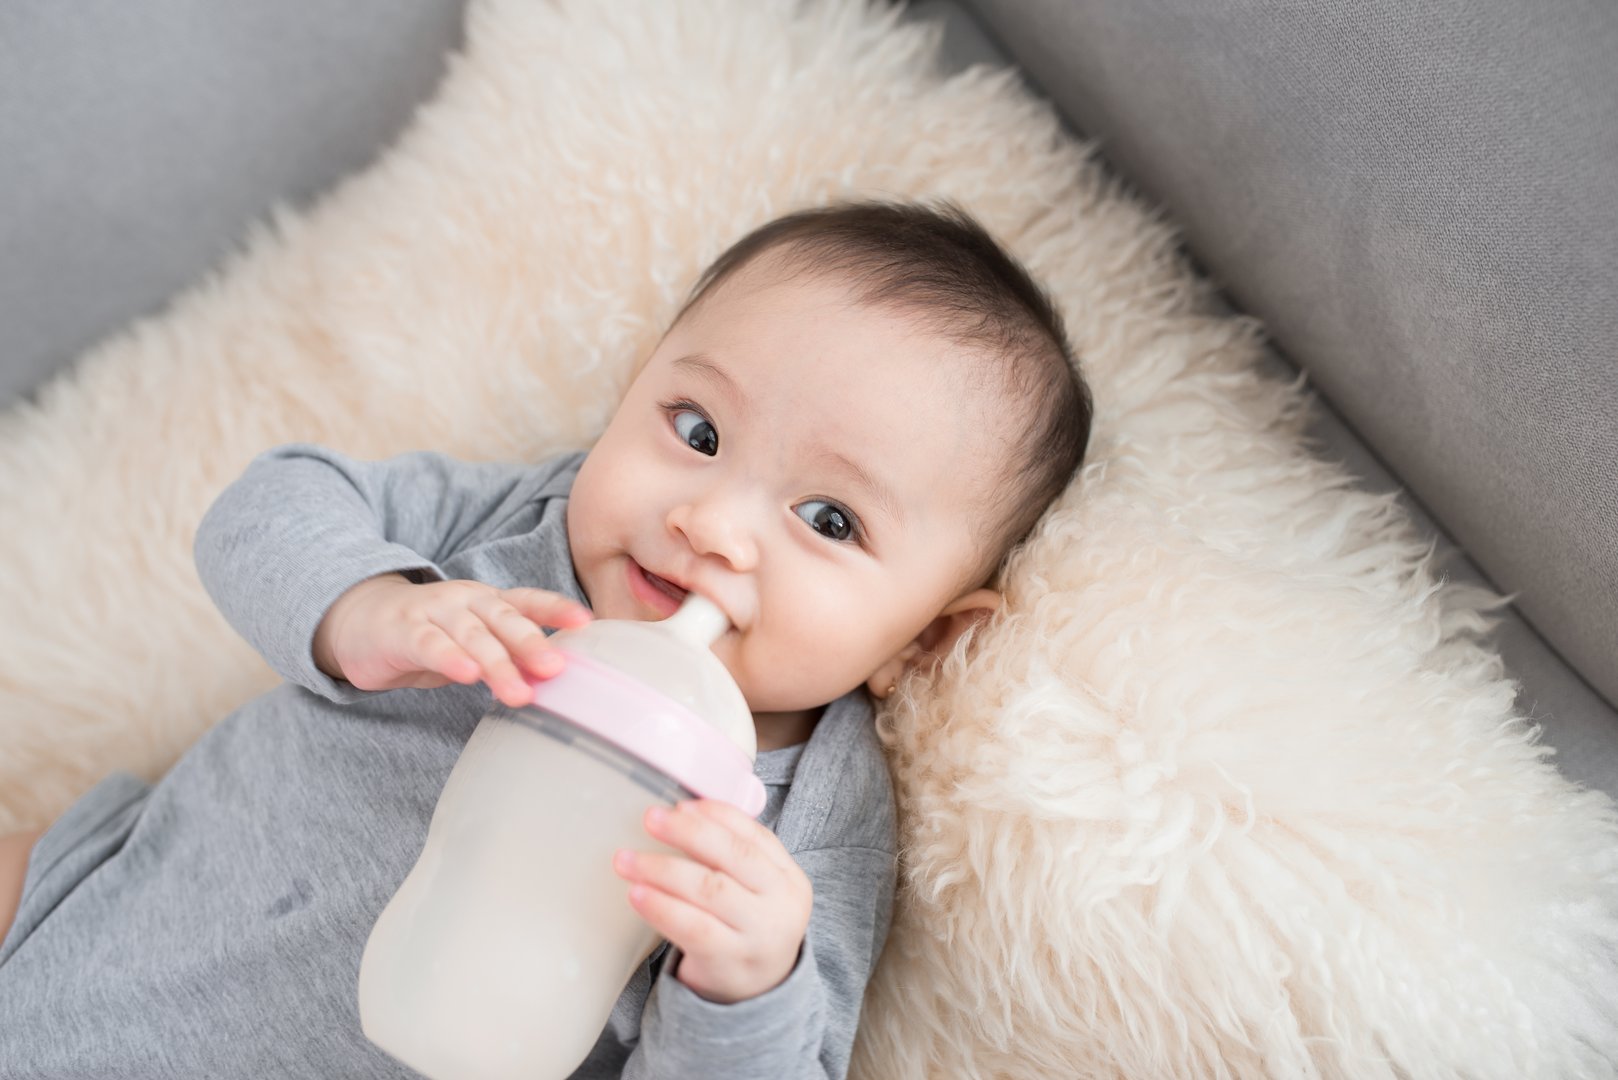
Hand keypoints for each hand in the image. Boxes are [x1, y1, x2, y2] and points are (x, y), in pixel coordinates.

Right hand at [312, 573, 591, 705]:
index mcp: (489, 601)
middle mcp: (465, 600)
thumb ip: (509, 656)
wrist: (361, 622)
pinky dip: (449, 659)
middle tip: (555, 669)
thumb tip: (555, 680)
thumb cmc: (431, 635)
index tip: (586, 622)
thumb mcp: (474, 642)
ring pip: (471, 635)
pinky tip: (466, 675)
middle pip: (503, 618)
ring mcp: (433, 612)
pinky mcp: (402, 631)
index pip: (528, 601)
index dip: (556, 609)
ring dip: (496, 663)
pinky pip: (429, 645)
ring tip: (518, 692)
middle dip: (531, 643)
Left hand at [612, 799, 811, 1004]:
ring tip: (627, 859)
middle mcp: (781, 904)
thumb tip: (682, 813)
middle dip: (688, 832)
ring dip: (662, 868)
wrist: (758, 995)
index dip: (718, 815)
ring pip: (709, 889)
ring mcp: (758, 935)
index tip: (681, 804)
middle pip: (733, 856)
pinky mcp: (729, 961)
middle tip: (651, 819)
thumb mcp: (758, 892)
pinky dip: (661, 906)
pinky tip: (637, 894)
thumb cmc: (747, 928)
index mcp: (789, 878)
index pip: (756, 835)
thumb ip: (734, 856)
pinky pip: (691, 927)